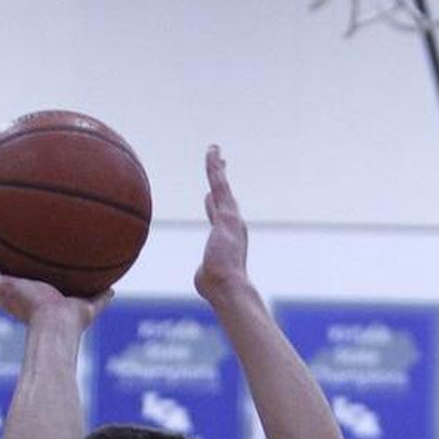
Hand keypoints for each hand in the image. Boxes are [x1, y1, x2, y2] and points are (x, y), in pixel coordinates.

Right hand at [0, 234, 110, 328]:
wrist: (58, 328)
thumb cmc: (72, 325)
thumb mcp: (87, 305)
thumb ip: (99, 298)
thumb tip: (114, 290)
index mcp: (28, 302)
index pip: (14, 289)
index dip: (7, 281)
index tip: (3, 271)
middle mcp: (13, 299)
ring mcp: (6, 294)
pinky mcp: (3, 289)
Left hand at [193, 145, 248, 302]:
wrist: (227, 286)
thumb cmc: (216, 288)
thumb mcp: (206, 277)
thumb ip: (204, 270)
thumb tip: (203, 273)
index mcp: (228, 240)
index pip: (219, 218)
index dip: (214, 206)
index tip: (209, 196)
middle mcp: (234, 226)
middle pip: (225, 198)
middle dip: (221, 181)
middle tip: (220, 163)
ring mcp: (232, 218)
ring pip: (221, 186)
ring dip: (217, 168)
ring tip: (214, 150)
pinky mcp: (227, 212)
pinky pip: (219, 182)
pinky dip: (215, 166)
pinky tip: (212, 151)